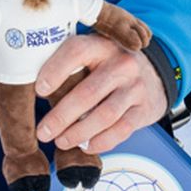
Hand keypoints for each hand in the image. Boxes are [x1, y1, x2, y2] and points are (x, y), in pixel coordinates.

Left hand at [33, 34, 167, 153]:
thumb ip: (71, 64)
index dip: (55, 70)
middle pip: (88, 92)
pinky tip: (85, 146)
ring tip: (60, 141)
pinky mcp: (144, 109)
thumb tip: (36, 88)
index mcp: (102, 44)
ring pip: (104, 115)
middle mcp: (122, 63)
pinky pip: (120, 130)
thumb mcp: (93, 53)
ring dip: (78, 133)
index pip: (76, 51)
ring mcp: (136, 87)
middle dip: (61, 116)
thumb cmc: (110, 65)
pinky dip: (100, 142)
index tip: (39, 91)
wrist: (154, 73)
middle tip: (43, 131)